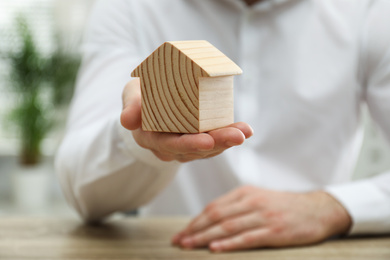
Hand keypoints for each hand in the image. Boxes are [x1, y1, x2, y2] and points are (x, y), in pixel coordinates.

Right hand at [120, 79, 252, 161]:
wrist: (147, 102)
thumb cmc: (140, 96)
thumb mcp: (131, 95)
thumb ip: (130, 105)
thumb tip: (127, 120)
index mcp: (151, 139)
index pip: (171, 145)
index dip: (190, 144)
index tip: (208, 140)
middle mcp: (169, 148)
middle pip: (195, 149)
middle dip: (218, 143)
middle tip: (237, 136)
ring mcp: (185, 147)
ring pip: (209, 148)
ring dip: (228, 141)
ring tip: (245, 131)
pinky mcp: (198, 140)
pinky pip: (214, 142)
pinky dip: (230, 136)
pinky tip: (246, 130)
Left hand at [172, 186, 351, 251]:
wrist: (318, 209)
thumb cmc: (283, 206)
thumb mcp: (259, 198)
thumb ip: (236, 206)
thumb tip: (210, 220)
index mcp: (245, 193)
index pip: (213, 207)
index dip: (194, 221)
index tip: (181, 233)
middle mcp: (251, 202)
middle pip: (216, 216)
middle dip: (194, 230)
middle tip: (178, 242)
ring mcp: (263, 216)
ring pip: (227, 226)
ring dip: (205, 237)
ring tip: (189, 246)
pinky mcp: (275, 231)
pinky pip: (247, 238)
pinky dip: (229, 243)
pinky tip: (215, 248)